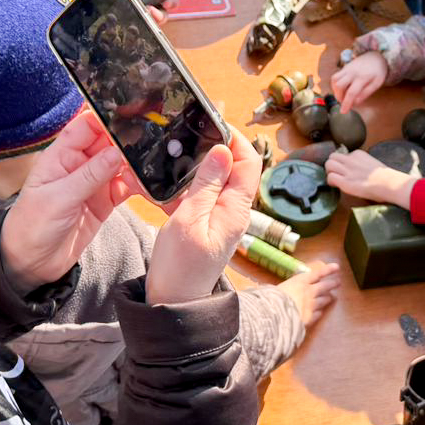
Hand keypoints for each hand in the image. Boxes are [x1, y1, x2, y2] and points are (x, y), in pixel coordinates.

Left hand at [0, 109, 136, 290]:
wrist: (31, 263)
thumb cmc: (31, 226)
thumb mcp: (58, 198)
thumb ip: (89, 176)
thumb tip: (117, 152)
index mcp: (61, 156)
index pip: (86, 126)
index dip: (106, 118)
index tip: (130, 116)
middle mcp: (79, 165)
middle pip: (108, 142)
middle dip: (128, 141)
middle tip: (150, 143)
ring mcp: (93, 183)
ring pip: (121, 164)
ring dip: (136, 164)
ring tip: (149, 168)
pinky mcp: (104, 201)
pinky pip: (126, 186)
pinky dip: (138, 184)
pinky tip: (147, 184)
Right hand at [145, 126, 262, 304]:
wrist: (174, 302)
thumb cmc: (180, 266)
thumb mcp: (189, 218)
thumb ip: (206, 184)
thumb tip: (223, 150)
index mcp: (236, 208)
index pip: (250, 161)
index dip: (236, 138)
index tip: (213, 122)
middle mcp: (235, 211)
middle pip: (238, 167)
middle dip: (220, 144)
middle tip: (195, 129)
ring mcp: (223, 218)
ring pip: (222, 178)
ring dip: (206, 162)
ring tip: (184, 148)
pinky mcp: (210, 224)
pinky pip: (209, 193)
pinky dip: (197, 180)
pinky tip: (179, 177)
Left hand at [326, 150, 416, 206]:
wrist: (389, 183)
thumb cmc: (387, 177)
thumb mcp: (374, 164)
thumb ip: (364, 164)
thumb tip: (363, 171)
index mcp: (358, 154)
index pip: (343, 155)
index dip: (343, 164)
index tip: (347, 171)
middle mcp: (351, 160)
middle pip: (332, 157)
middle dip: (332, 165)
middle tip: (337, 174)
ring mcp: (347, 170)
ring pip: (328, 164)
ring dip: (329, 172)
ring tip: (335, 180)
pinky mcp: (345, 182)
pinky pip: (330, 177)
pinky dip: (330, 182)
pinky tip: (336, 186)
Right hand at [331, 51, 387, 108]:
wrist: (376, 55)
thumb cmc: (378, 71)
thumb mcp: (377, 83)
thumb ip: (366, 93)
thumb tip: (356, 102)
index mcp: (362, 78)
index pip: (351, 93)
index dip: (346, 103)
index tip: (343, 112)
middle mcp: (352, 72)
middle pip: (339, 86)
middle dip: (339, 97)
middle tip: (344, 102)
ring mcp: (347, 68)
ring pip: (334, 80)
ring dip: (335, 90)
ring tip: (342, 95)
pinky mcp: (344, 67)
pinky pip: (335, 76)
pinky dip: (335, 84)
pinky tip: (342, 88)